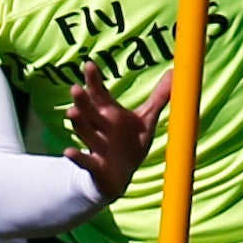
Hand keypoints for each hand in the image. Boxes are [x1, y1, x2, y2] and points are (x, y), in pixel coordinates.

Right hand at [62, 63, 167, 203]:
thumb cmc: (130, 144)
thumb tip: (174, 72)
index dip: (94, 80)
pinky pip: (85, 160)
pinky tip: (69, 152)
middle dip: (82, 100)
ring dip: (78, 123)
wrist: (119, 178)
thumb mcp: (146, 119)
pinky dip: (77, 157)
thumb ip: (158, 97)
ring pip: (85, 132)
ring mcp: (97, 146)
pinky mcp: (96, 165)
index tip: (89, 64)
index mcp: (110, 114)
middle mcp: (100, 127)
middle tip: (75, 87)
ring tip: (71, 112)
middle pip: (89, 111)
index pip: (100, 94)